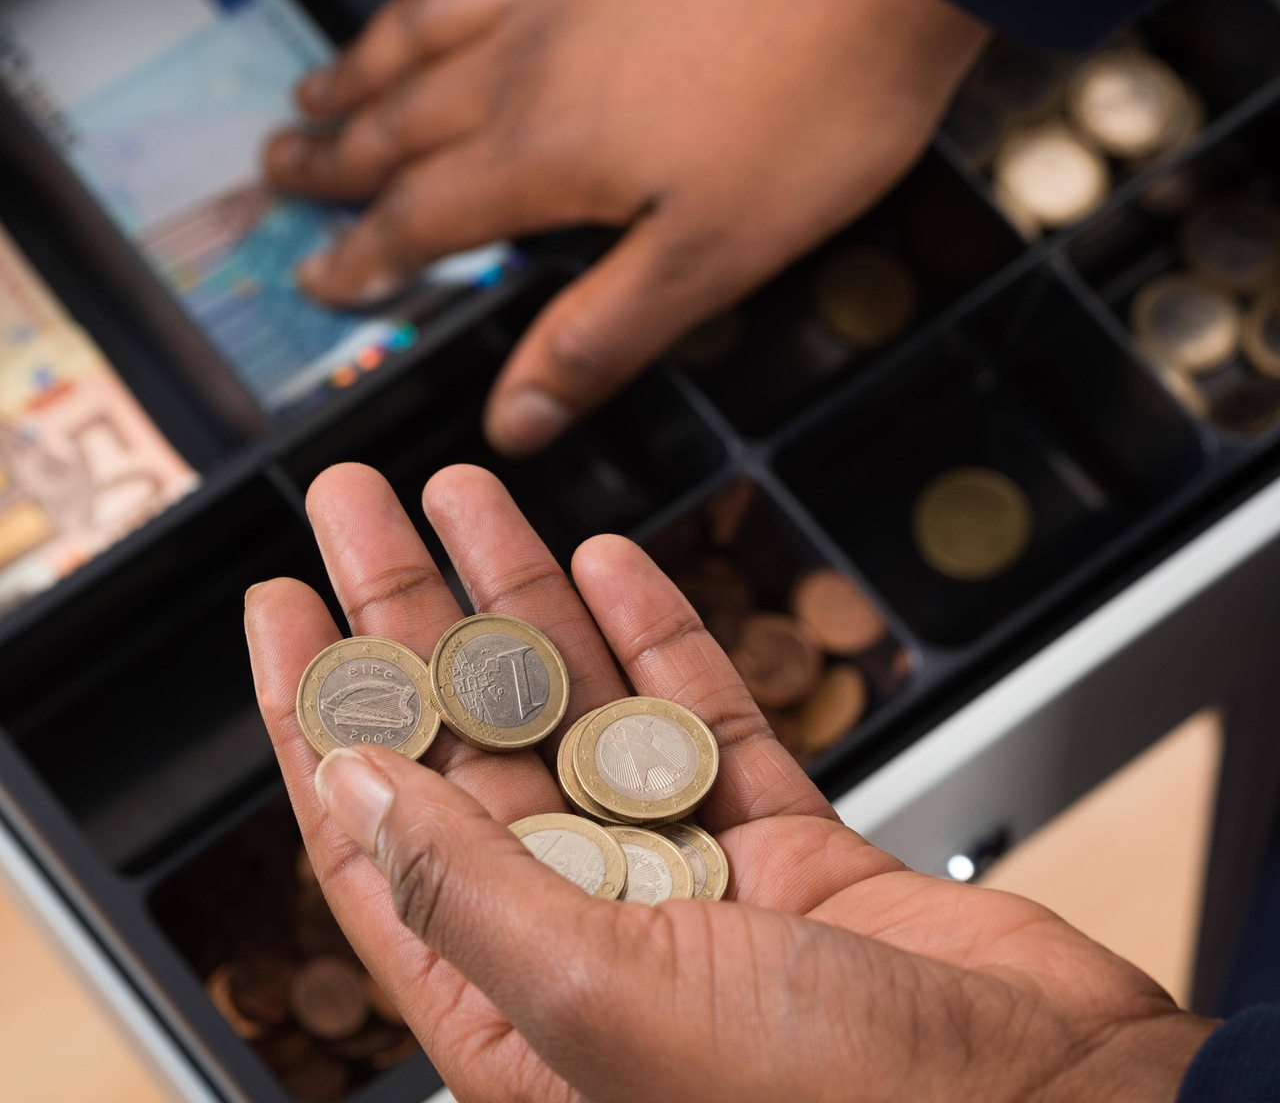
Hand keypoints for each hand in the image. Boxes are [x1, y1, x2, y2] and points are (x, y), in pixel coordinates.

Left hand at [248, 462, 1214, 1101]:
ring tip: (469, 497)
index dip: (315, 705)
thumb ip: (471, 895)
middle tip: (359, 504)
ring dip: (523, 601)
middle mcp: (589, 932)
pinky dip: (655, 640)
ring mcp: (689, 877)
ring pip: (579, 709)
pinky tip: (612, 563)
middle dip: (409, 614)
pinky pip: (698, 718)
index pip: (375, 828)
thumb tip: (351, 787)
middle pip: (467, 742)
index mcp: (516, 1000)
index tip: (280, 601)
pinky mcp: (782, 839)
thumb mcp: (613, 1005)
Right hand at [265, 0, 987, 454]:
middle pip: (405, 114)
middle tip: (278, 169)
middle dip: (336, 153)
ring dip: (372, 53)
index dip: (365, 257)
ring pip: (439, 16)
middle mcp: (533, 58)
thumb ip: (598, 337)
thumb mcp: (706, 263)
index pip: (422, 217)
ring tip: (321, 78)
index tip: (317, 280)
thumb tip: (516, 422)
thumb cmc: (812, 117)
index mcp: (544, 151)